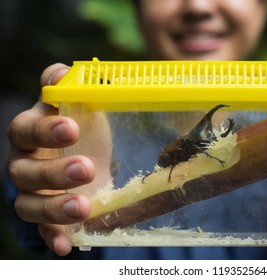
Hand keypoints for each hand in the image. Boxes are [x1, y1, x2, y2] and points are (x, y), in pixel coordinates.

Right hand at [7, 64, 94, 255]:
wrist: (90, 155)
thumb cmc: (83, 127)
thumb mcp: (81, 105)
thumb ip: (70, 87)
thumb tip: (62, 72)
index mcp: (32, 132)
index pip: (26, 129)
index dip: (44, 130)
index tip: (72, 128)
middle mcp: (25, 162)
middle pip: (24, 171)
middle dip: (53, 171)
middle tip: (86, 168)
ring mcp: (34, 192)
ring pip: (28, 204)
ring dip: (53, 208)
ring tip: (83, 207)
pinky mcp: (49, 216)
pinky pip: (42, 231)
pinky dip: (53, 238)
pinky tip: (67, 246)